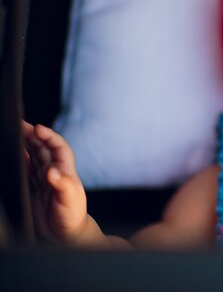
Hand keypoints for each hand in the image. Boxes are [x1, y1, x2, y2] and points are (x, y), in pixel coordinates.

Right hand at [22, 121, 88, 243]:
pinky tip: (12, 154)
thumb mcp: (70, 201)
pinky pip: (26, 169)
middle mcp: (55, 172)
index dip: (49, 136)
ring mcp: (43, 180)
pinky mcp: (33, 188)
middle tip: (19, 124)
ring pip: (34, 156)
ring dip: (25, 144)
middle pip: (43, 148)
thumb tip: (53, 172)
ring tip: (13, 133)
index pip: (59, 148)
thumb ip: (63, 186)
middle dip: (33, 135)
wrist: (65, 235)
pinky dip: (19, 160)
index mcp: (66, 171)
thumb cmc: (72, 217)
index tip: (38, 128)